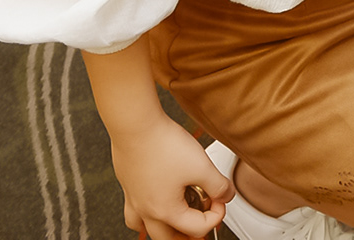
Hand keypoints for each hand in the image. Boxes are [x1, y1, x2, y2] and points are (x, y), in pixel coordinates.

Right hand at [107, 117, 231, 239]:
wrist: (135, 125)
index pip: (197, 228)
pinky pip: (134, 210)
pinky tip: (156, 197)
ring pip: (144, 228)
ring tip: (177, 219)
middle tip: (202, 224)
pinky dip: (146, 212)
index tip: (221, 199)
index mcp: (165, 211)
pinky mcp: (128, 184)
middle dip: (188, 235)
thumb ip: (218, 185)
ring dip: (163, 228)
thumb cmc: (163, 145)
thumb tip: (226, 195)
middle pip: (167, 238)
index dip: (217, 215)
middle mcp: (146, 210)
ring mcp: (133, 199)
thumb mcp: (201, 166)